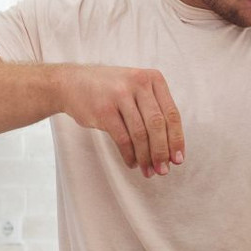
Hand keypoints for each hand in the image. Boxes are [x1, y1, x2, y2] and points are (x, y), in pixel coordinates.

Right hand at [58, 65, 184, 177]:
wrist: (71, 83)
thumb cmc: (109, 90)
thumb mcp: (136, 88)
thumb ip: (154, 109)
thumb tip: (170, 148)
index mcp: (153, 79)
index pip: (172, 114)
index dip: (176, 139)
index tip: (178, 159)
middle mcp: (139, 84)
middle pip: (157, 125)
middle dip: (162, 152)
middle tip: (163, 170)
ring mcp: (120, 95)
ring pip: (140, 134)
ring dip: (146, 157)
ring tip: (148, 171)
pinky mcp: (104, 110)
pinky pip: (122, 138)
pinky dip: (129, 155)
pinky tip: (132, 163)